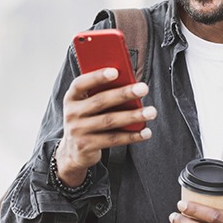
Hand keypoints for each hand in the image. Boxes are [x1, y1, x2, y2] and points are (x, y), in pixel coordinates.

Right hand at [56, 67, 156, 185]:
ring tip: (151, 111)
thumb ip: (101, 92)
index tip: (116, 71)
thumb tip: (130, 83)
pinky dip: (132, 136)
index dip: (97, 77)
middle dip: (124, 94)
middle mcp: (72, 113)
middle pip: (100, 101)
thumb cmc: (87, 118)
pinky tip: (146, 132)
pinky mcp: (86, 146)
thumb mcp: (87, 104)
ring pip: (109, 121)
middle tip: (143, 88)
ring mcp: (77, 131)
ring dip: (133, 116)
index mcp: (72, 97)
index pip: (81, 83)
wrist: (73, 150)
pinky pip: (113, 139)